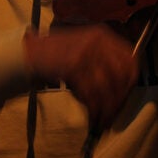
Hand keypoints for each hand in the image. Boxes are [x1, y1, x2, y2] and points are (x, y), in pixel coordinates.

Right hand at [23, 23, 138, 128]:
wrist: (28, 52)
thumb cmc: (57, 54)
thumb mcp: (85, 47)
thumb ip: (104, 61)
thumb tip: (123, 89)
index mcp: (103, 35)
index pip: (130, 62)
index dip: (130, 84)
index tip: (124, 100)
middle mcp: (98, 41)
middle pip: (122, 77)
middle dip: (119, 101)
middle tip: (113, 116)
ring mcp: (86, 53)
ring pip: (107, 88)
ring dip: (107, 110)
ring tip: (103, 122)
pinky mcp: (73, 66)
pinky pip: (91, 94)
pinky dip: (94, 110)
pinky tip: (93, 117)